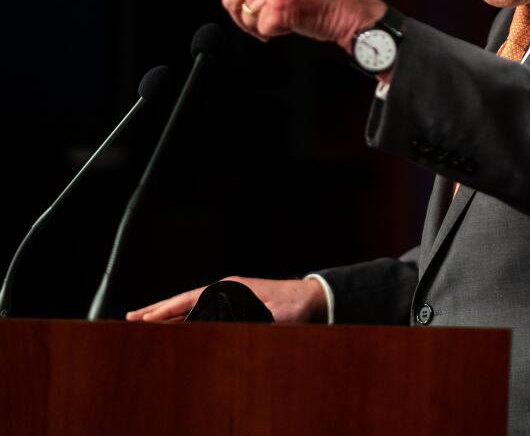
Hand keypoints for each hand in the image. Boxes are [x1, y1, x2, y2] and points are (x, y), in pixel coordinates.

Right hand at [126, 276, 327, 323]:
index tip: (142, 318)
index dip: (164, 310)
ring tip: (146, 323)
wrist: (312, 298)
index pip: (188, 299)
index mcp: (228, 287)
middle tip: (131, 320)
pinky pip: (204, 311)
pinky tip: (178, 327)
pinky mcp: (237, 304)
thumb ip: (243, 320)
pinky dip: (187, 318)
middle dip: (158, 310)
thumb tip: (219, 329)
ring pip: (192, 307)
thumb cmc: (291, 304)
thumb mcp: (266, 313)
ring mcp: (230, 296)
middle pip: (184, 301)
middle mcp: (226, 290)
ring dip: (170, 316)